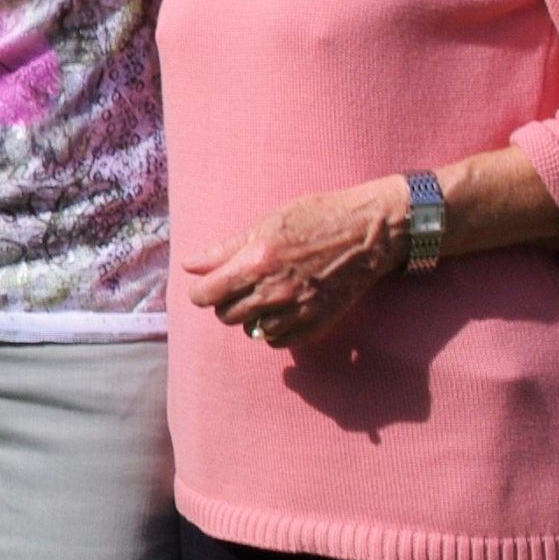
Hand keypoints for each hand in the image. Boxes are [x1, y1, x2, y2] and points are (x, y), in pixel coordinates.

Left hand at [181, 175, 409, 350]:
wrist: (369, 232)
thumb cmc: (316, 218)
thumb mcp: (266, 224)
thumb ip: (224, 250)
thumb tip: (189, 266)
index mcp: (255, 262)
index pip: (205, 295)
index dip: (202, 291)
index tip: (210, 285)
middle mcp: (273, 291)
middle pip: (226, 315)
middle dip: (227, 302)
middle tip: (243, 286)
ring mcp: (296, 310)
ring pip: (251, 330)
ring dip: (252, 317)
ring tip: (266, 295)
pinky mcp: (317, 323)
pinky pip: (278, 340)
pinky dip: (275, 329)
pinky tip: (283, 309)